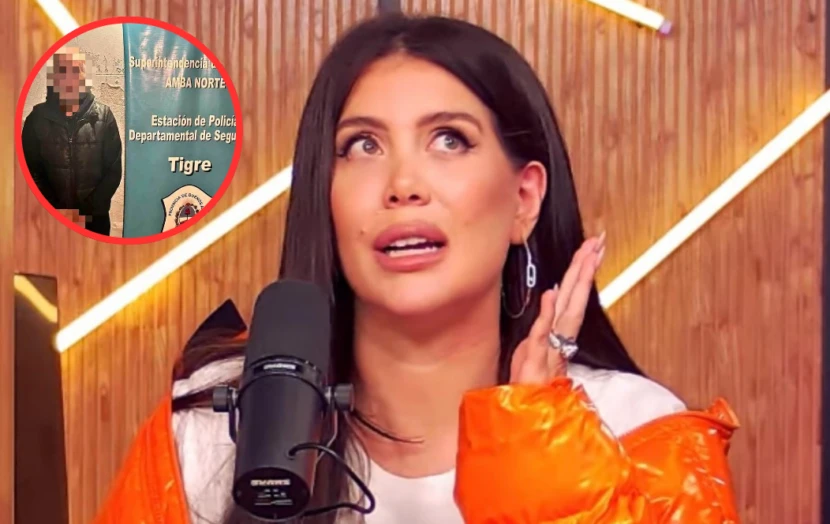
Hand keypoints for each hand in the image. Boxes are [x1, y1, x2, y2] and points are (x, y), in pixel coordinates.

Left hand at [509, 232, 606, 384]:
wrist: (522, 418)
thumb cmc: (526, 387)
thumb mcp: (530, 352)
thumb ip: (542, 327)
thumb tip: (551, 299)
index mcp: (557, 336)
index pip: (573, 299)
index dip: (581, 273)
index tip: (592, 250)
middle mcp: (558, 341)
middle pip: (574, 298)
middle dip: (585, 269)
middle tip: (597, 242)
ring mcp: (549, 351)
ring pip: (566, 312)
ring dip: (575, 283)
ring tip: (585, 257)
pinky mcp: (536, 363)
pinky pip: (542, 335)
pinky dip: (548, 315)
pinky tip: (553, 294)